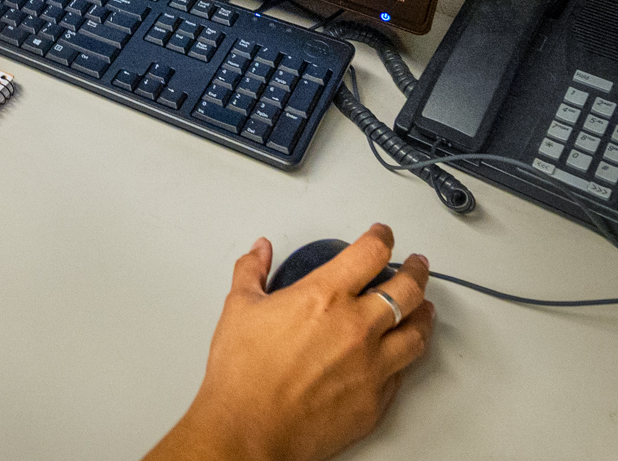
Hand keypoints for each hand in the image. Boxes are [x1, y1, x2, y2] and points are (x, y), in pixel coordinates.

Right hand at [146, 224, 433, 460]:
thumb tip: (259, 252)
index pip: (371, 253)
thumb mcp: (239, 308)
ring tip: (424, 306)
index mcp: (325, 296)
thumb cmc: (244, 373)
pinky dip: (405, 355)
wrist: (251, 428)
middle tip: (416, 264)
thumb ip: (252, 271)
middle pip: (408, 289)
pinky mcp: (377, 400)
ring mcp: (373, 365)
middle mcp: (358, 327)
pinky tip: (401, 351)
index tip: (382, 235)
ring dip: (424, 313)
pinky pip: (403, 371)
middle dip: (416, 270)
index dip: (381, 237)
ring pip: (418, 332)